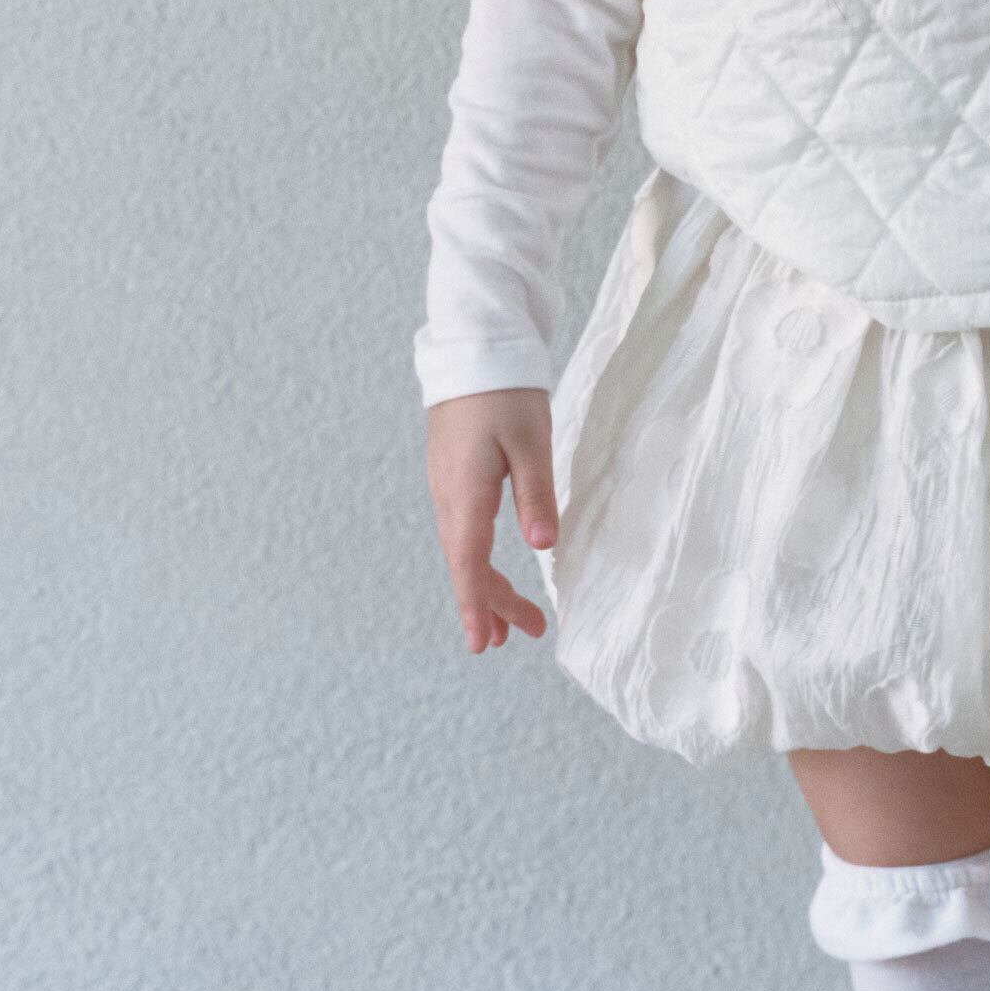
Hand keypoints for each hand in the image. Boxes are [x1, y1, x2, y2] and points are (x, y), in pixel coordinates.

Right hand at [427, 388, 557, 651]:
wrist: (472, 346)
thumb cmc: (505, 391)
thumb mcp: (532, 442)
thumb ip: (536, 496)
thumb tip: (543, 548)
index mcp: (465, 491)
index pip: (468, 563)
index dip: (477, 605)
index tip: (484, 643)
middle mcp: (448, 494)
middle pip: (466, 563)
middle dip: (492, 602)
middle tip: (524, 635)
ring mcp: (446, 484)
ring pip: (462, 547)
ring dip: (484, 583)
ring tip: (509, 619)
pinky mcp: (451, 473)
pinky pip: (461, 528)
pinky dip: (476, 557)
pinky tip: (487, 565)